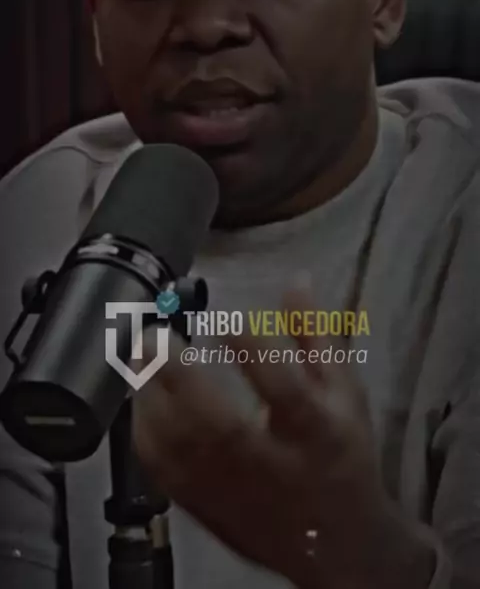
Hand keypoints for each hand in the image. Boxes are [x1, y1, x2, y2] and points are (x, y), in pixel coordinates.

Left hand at [132, 290, 435, 588]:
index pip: (287, 390)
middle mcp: (272, 465)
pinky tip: (141, 396)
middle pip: (220, 427)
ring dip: (151, 398)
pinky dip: (144, 430)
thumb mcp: (346, 393)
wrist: (339, 543)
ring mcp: (234, 491)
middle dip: (181, 378)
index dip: (258, 352)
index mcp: (316, 432)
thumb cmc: (341, 453)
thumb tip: (297, 280)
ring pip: (180, 451)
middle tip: (155, 335)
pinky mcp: (206, 506)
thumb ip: (316, 337)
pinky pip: (163, 471)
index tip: (230, 318)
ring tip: (140, 355)